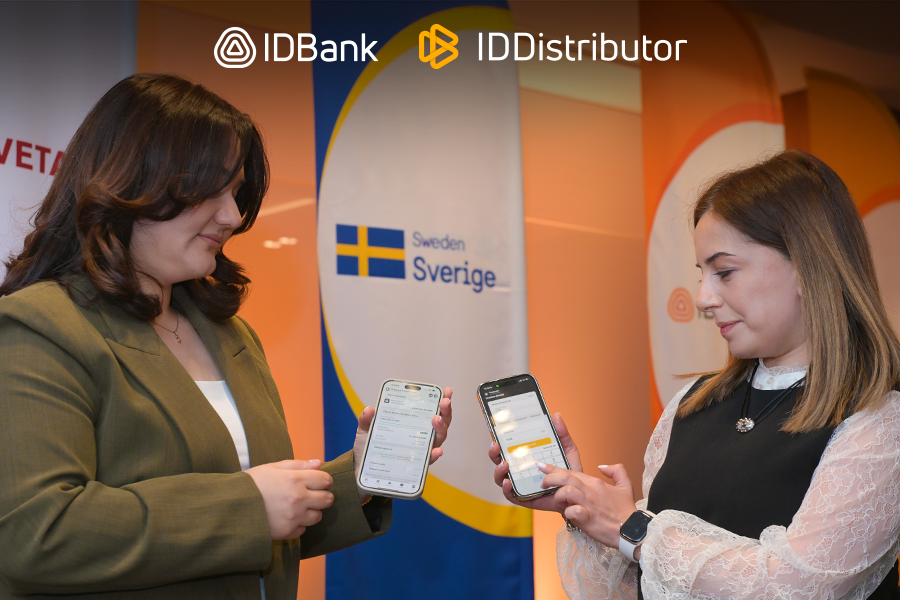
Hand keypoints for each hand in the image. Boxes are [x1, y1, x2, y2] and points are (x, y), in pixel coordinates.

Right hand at [246, 459, 333, 539]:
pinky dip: (298, 525)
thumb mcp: (273, 467)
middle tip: (311, 495)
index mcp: (296, 479)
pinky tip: (286, 518)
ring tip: (297, 508)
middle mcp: (299, 499)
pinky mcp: (287, 532)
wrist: (231, 507)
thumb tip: (319, 463)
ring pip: (318, 516)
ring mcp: (294, 517)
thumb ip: (298, 465)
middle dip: (323, 496)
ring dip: (311, 512)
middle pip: (328, 500)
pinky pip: (303, 530)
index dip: (323, 480)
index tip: (316, 482)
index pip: (326, 480)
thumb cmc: (252, 483)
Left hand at [353, 387, 452, 502]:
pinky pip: (428, 460)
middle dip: (445, 411)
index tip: (447, 391)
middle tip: (444, 402)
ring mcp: (420, 451)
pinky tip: (436, 450)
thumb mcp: (365, 431)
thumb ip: (366, 420)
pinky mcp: (416, 466)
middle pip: (440, 423)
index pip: (430, 410)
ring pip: (438, 439)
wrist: (362, 473)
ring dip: (441, 428)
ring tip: (436, 419)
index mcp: (412, 424)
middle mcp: (420, 436)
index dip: (441, 401)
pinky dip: (434, 455)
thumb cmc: (369, 449)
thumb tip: (370, 409)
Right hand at [488, 412, 582, 512]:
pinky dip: (506, 490)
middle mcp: (519, 470)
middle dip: (494, 453)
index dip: (499, 439)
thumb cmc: (570, 472)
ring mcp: (520, 484)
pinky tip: (508, 483)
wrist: (577, 494)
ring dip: (498, 470)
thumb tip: (556, 415)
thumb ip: (562, 434)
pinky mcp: (523, 498)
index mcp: (526, 456)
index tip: (496, 430)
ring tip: (504, 465)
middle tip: (496, 446)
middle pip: (499, 460)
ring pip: (500, 477)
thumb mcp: (568, 450)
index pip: (508, 447)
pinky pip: (510, 495)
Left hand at [539, 463, 636, 546]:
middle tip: (542, 483)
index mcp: (595, 482)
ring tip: (558, 502)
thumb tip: (602, 466)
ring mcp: (588, 504)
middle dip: (549, 478)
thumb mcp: (625, 486)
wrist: (632, 530)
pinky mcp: (588, 519)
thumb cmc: (626, 511)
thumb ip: (616, 471)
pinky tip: (569, 515)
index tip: (541, 466)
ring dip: (558, 496)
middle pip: (565, 478)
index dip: (553, 469)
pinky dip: (568, 512)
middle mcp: (590, 491)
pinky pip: (573, 512)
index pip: (570, 471)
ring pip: (566, 492)